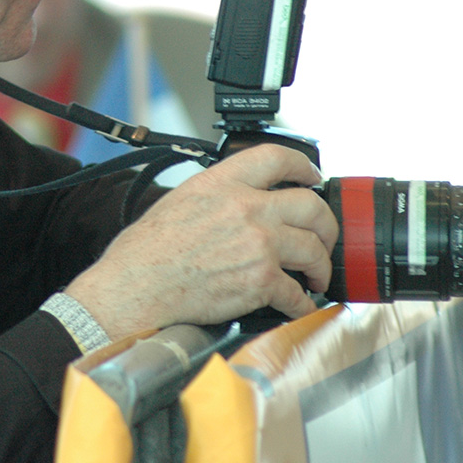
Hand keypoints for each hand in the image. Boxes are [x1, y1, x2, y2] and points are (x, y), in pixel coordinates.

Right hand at [65, 144, 339, 341]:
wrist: (135, 288)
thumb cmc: (146, 251)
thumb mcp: (182, 199)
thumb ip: (219, 192)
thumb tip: (243, 198)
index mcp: (224, 183)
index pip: (278, 158)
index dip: (304, 166)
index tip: (313, 177)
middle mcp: (247, 208)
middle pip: (312, 206)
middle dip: (326, 225)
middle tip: (324, 237)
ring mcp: (258, 244)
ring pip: (314, 250)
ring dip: (320, 267)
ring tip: (315, 277)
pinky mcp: (261, 281)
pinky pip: (298, 293)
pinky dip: (303, 303)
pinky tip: (299, 304)